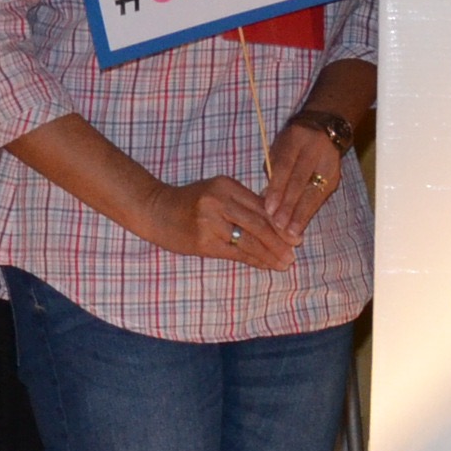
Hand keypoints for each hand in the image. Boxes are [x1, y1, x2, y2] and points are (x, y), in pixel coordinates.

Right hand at [138, 174, 296, 269]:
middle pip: (259, 223)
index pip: (262, 206)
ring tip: (284, 263)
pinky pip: (235, 253)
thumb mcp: (216, 192)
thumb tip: (278, 221)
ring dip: (270, 254)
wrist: (155, 210)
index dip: (281, 222)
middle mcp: (219, 201)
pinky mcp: (203, 241)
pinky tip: (265, 265)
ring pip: (250, 240)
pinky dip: (253, 260)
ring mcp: (210, 221)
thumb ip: (243, 202)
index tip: (296, 235)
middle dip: (280, 240)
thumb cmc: (190, 202)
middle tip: (295, 251)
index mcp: (226, 185)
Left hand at [261, 121, 346, 240]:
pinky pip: (320, 198)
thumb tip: (267, 200)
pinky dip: (309, 212)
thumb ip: (272, 173)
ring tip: (292, 232)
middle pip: (301, 181)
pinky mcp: (335, 177)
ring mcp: (329, 164)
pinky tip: (300, 225)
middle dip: (289, 205)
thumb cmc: (292, 143)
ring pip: (314, 192)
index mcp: (296, 139)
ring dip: (302, 214)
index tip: (269, 209)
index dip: (278, 188)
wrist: (324, 129)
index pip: (285, 166)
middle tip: (279, 224)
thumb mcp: (278, 150)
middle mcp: (315, 150)